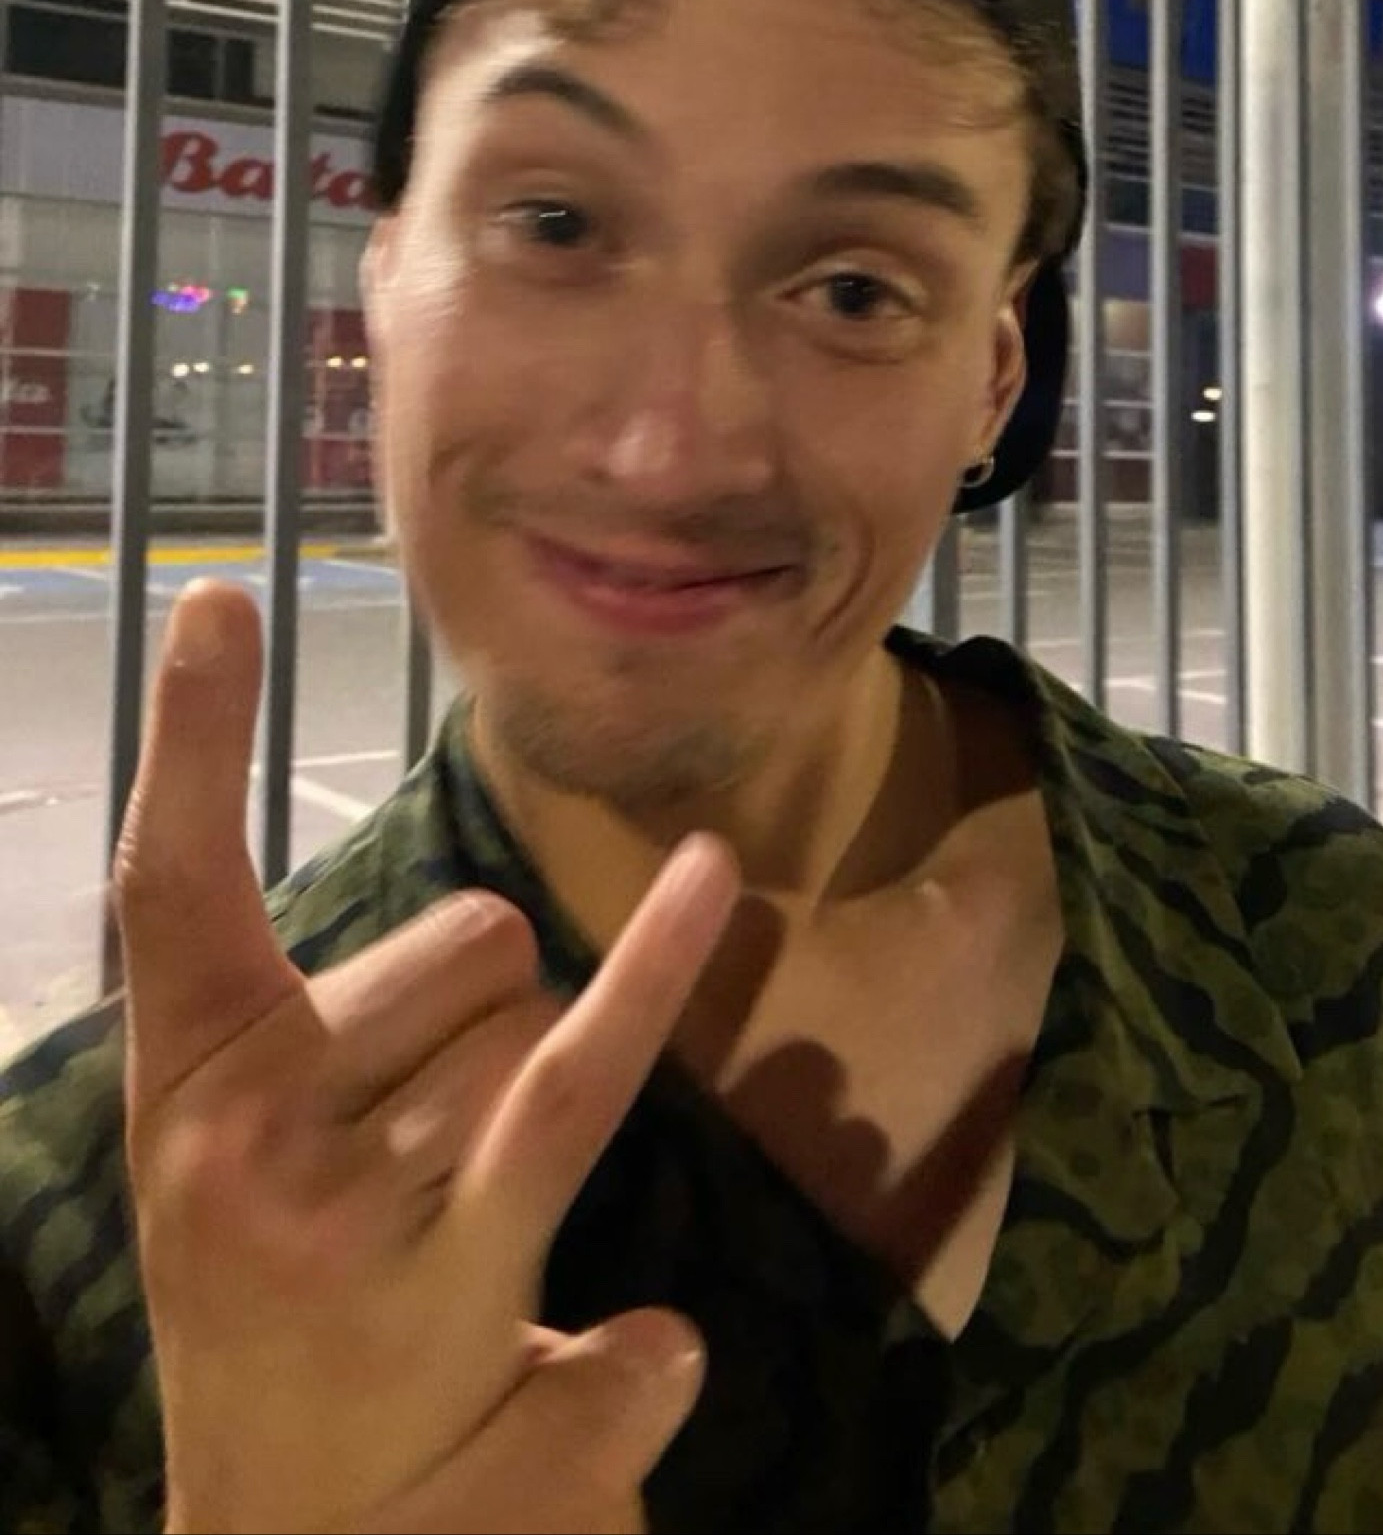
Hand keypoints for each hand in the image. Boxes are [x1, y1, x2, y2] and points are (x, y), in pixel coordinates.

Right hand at [113, 579, 737, 1534]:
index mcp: (193, 1083)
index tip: (217, 596)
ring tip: (461, 1234)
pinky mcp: (461, 1288)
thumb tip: (463, 904)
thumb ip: (300, 1012)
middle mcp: (249, 1137)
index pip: (175, 885)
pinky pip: (587, 1094)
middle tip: (416, 1162)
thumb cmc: (274, 1305)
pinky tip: (688, 953)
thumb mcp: (235, 1154)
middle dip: (486, 1017)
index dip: (194, 738)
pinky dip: (648, 1028)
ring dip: (540, 1098)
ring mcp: (354, 1220)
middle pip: (476, 941)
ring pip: (547, 1021)